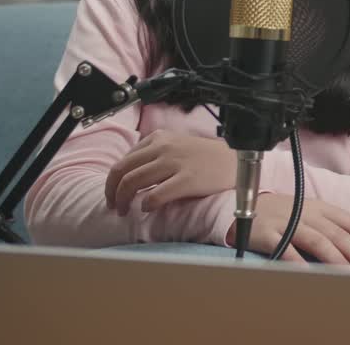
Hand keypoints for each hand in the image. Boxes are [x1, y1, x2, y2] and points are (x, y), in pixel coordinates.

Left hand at [105, 130, 234, 214]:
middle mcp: (164, 147)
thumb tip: (130, 174)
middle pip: (122, 171)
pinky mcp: (187, 179)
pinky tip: (147, 209)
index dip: (113, 181)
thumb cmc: (208, 157)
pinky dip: (146, 205)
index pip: (124, 160)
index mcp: (159, 137)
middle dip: (112, 192)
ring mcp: (175, 163)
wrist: (237, 162)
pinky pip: (155, 195)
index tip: (114, 194)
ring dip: (123, 200)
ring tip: (125, 211)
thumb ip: (155, 154)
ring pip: (132, 182)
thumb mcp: (177, 145)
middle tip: (114, 206)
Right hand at [226, 193, 349, 267]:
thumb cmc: (285, 214)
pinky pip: (286, 250)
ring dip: (336, 261)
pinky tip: (310, 275)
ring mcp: (288, 223)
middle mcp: (307, 213)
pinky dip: (299, 263)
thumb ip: (331, 227)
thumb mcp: (310, 213)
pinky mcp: (268, 234)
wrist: (247, 205)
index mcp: (321, 207)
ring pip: (317, 241)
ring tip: (349, 277)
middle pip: (337, 234)